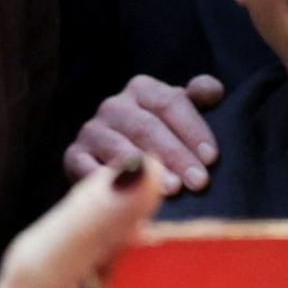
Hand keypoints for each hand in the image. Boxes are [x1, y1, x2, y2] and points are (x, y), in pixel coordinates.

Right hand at [59, 74, 221, 189]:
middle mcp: (114, 106)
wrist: (119, 176)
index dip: (193, 129)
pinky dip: (111, 184)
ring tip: (172, 190)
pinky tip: (130, 199)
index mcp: (142, 89)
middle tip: (198, 182)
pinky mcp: (74, 157)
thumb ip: (199, 99)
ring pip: (121, 148)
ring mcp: (91, 131)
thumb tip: (213, 91)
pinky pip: (90, 170)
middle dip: (176, 155)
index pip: (170, 102)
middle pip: (147, 126)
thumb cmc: (161, 143)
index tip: (211, 158)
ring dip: (146, 171)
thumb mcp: (181, 118)